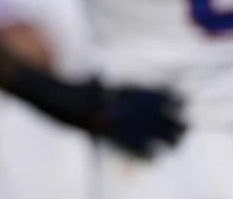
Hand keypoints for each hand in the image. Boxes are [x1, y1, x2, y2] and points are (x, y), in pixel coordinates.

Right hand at [9, 68, 184, 158]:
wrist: (45, 91)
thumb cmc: (63, 88)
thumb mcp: (83, 82)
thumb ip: (96, 82)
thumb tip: (99, 76)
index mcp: (112, 86)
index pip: (143, 89)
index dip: (163, 95)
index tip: (181, 99)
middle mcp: (113, 98)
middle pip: (147, 108)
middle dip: (168, 118)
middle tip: (186, 126)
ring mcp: (106, 112)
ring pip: (140, 125)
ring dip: (160, 135)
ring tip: (176, 143)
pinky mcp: (98, 128)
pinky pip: (123, 141)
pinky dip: (139, 149)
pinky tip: (153, 156)